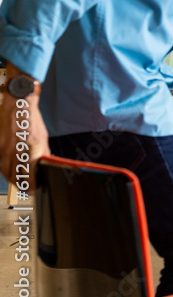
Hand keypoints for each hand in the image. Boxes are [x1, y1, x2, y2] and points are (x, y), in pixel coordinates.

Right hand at [0, 67, 48, 193]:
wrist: (18, 106)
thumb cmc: (31, 120)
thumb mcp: (42, 136)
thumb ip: (43, 152)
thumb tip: (45, 163)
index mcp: (32, 149)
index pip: (30, 174)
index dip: (31, 185)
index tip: (33, 190)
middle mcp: (17, 151)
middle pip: (16, 175)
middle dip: (20, 184)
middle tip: (25, 189)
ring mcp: (6, 149)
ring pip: (6, 171)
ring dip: (12, 179)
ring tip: (17, 183)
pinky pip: (0, 162)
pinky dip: (4, 169)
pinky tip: (8, 171)